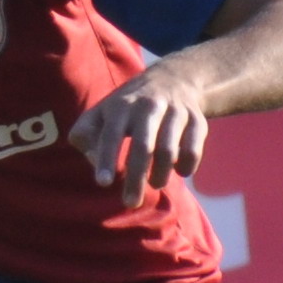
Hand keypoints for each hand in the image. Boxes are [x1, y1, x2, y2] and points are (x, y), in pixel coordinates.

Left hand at [69, 67, 209, 207]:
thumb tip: (94, 161)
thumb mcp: (102, 113)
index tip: (103, 183)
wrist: (173, 80)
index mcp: (121, 105)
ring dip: (160, 175)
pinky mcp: (196, 120)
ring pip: (169, 151)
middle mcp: (149, 106)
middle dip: (136, 178)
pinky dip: (187, 166)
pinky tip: (179, 171)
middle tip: (130, 203)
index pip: (111, 134)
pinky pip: (193, 150)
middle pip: (143, 147)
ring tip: (154, 184)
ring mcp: (175, 112)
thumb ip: (85, 136)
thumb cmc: (127, 107)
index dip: (107, 159)